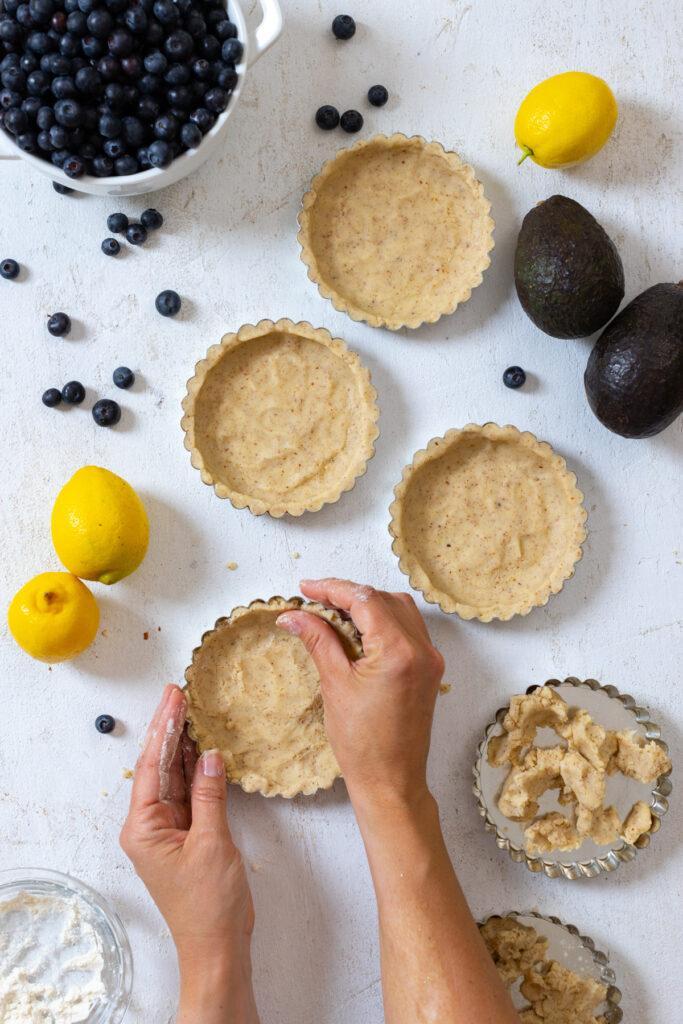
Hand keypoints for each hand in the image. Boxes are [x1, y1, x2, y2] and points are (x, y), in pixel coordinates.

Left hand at [120, 684, 258, 1023]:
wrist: (217, 945)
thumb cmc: (208, 904)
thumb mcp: (212, 843)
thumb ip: (210, 796)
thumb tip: (209, 756)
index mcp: (143, 827)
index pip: (152, 765)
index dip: (164, 728)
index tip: (173, 698)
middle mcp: (150, 825)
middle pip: (159, 766)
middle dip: (170, 729)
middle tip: (179, 693)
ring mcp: (169, 829)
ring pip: (175, 776)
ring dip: (184, 745)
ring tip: (190, 709)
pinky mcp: (188, 834)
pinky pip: (189, 792)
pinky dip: (196, 769)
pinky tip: (202, 746)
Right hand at [277, 580, 444, 810]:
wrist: (392, 781)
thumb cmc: (363, 743)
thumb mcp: (335, 684)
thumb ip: (318, 640)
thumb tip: (294, 615)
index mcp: (398, 650)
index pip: (364, 599)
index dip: (332, 588)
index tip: (306, 588)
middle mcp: (421, 649)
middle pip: (383, 599)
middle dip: (348, 594)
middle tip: (315, 600)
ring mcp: (430, 659)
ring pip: (399, 610)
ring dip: (368, 605)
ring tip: (334, 613)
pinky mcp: (429, 669)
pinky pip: (408, 629)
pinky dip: (384, 621)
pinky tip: (359, 630)